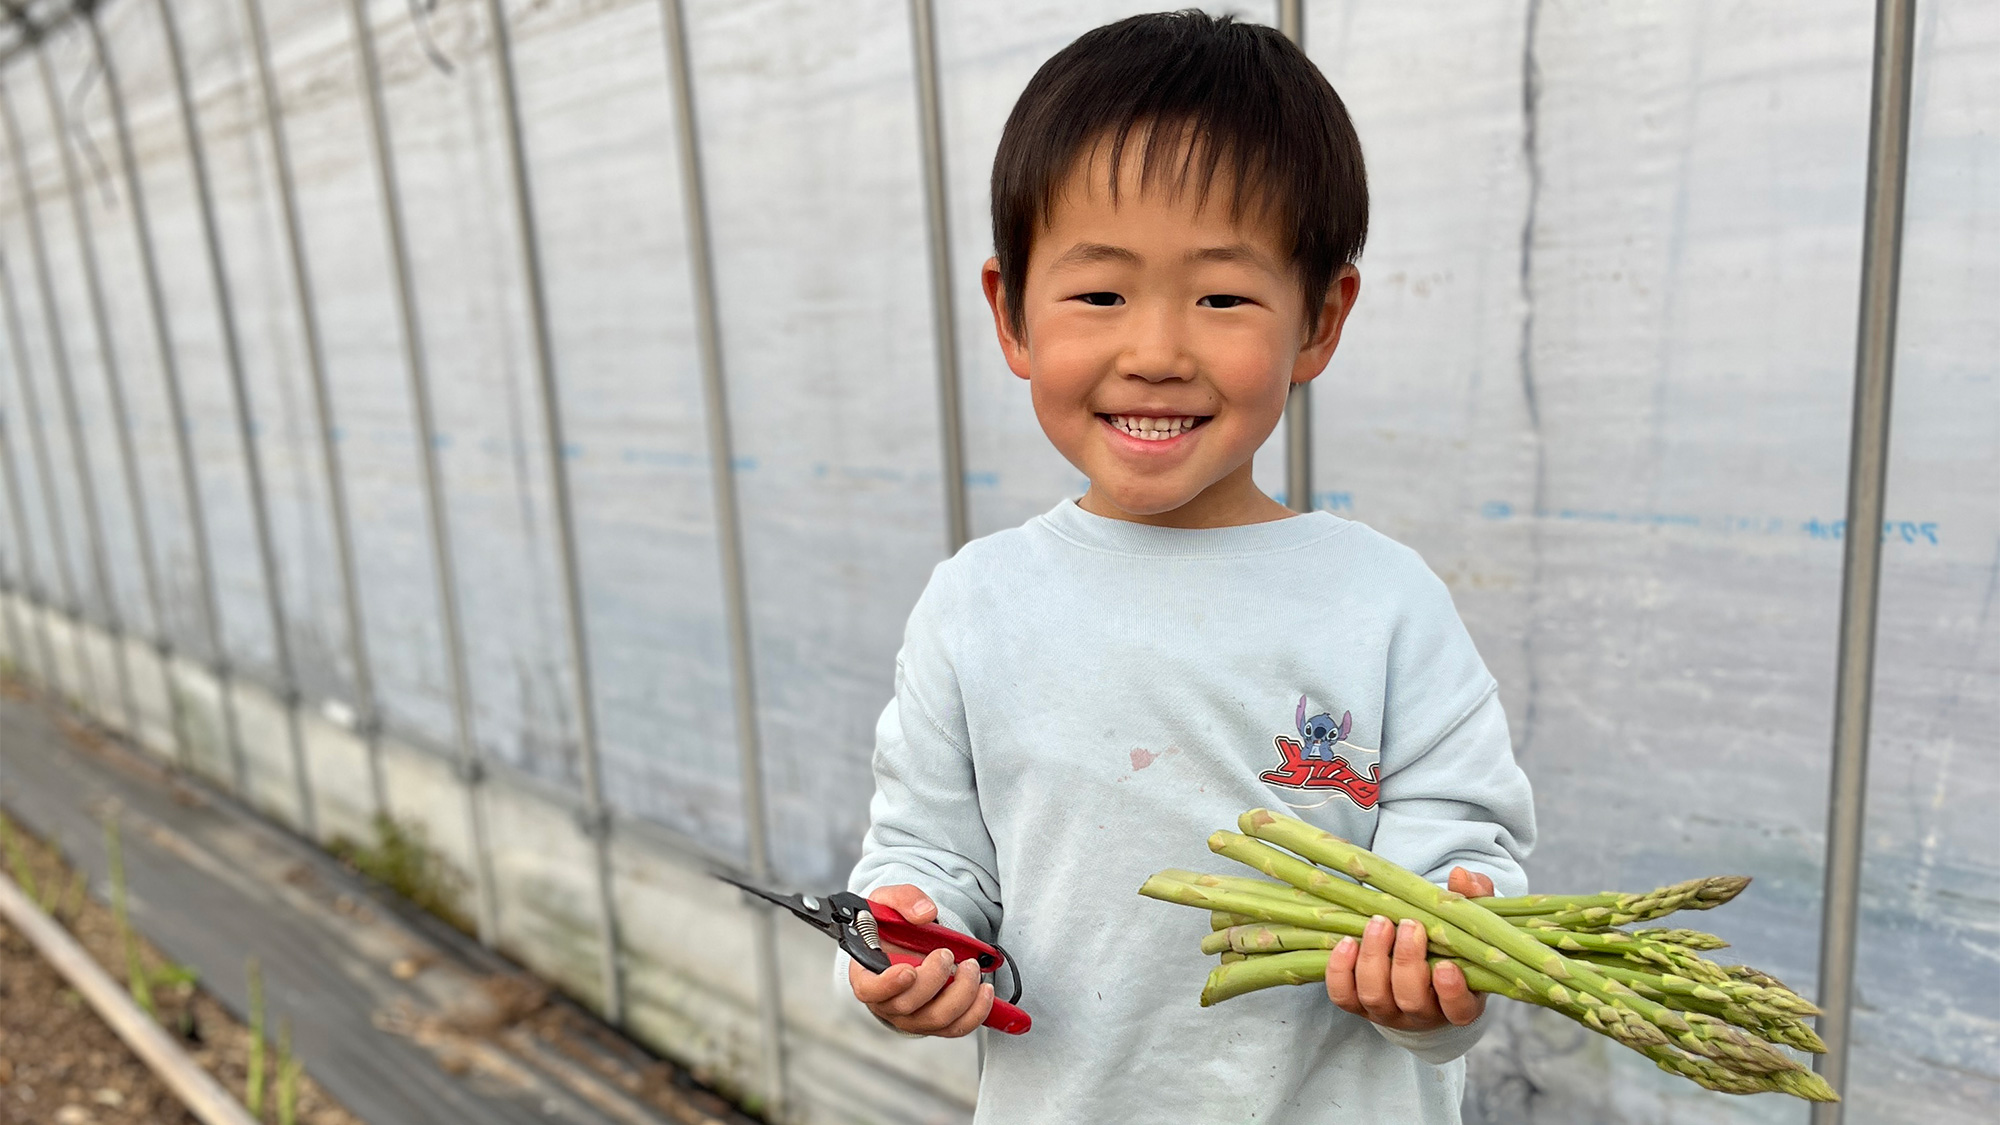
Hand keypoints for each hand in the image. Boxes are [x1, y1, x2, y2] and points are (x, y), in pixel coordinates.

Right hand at [845, 884, 994, 1037]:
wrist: (905, 943)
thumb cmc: (889, 927)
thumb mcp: (887, 902)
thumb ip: (902, 900)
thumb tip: (925, 913)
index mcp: (867, 974)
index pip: (869, 990)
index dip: (887, 985)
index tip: (909, 969)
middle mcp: (887, 1002)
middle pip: (908, 1006)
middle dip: (934, 979)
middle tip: (946, 954)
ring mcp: (912, 1017)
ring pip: (937, 1019)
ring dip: (961, 994)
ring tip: (971, 968)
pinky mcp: (936, 1022)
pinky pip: (957, 1028)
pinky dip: (976, 1011)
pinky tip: (984, 990)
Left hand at [1325, 866, 1493, 1032]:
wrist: (1418, 971)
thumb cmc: (1451, 945)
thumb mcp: (1470, 924)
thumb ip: (1474, 899)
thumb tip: (1460, 876)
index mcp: (1460, 1004)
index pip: (1458, 1010)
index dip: (1451, 992)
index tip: (1446, 966)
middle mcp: (1422, 1014)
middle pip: (1411, 1000)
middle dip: (1407, 961)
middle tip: (1409, 924)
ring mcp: (1386, 1011)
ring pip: (1374, 996)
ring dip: (1373, 958)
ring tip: (1378, 923)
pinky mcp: (1357, 1005)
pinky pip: (1342, 995)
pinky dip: (1340, 970)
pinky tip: (1347, 941)